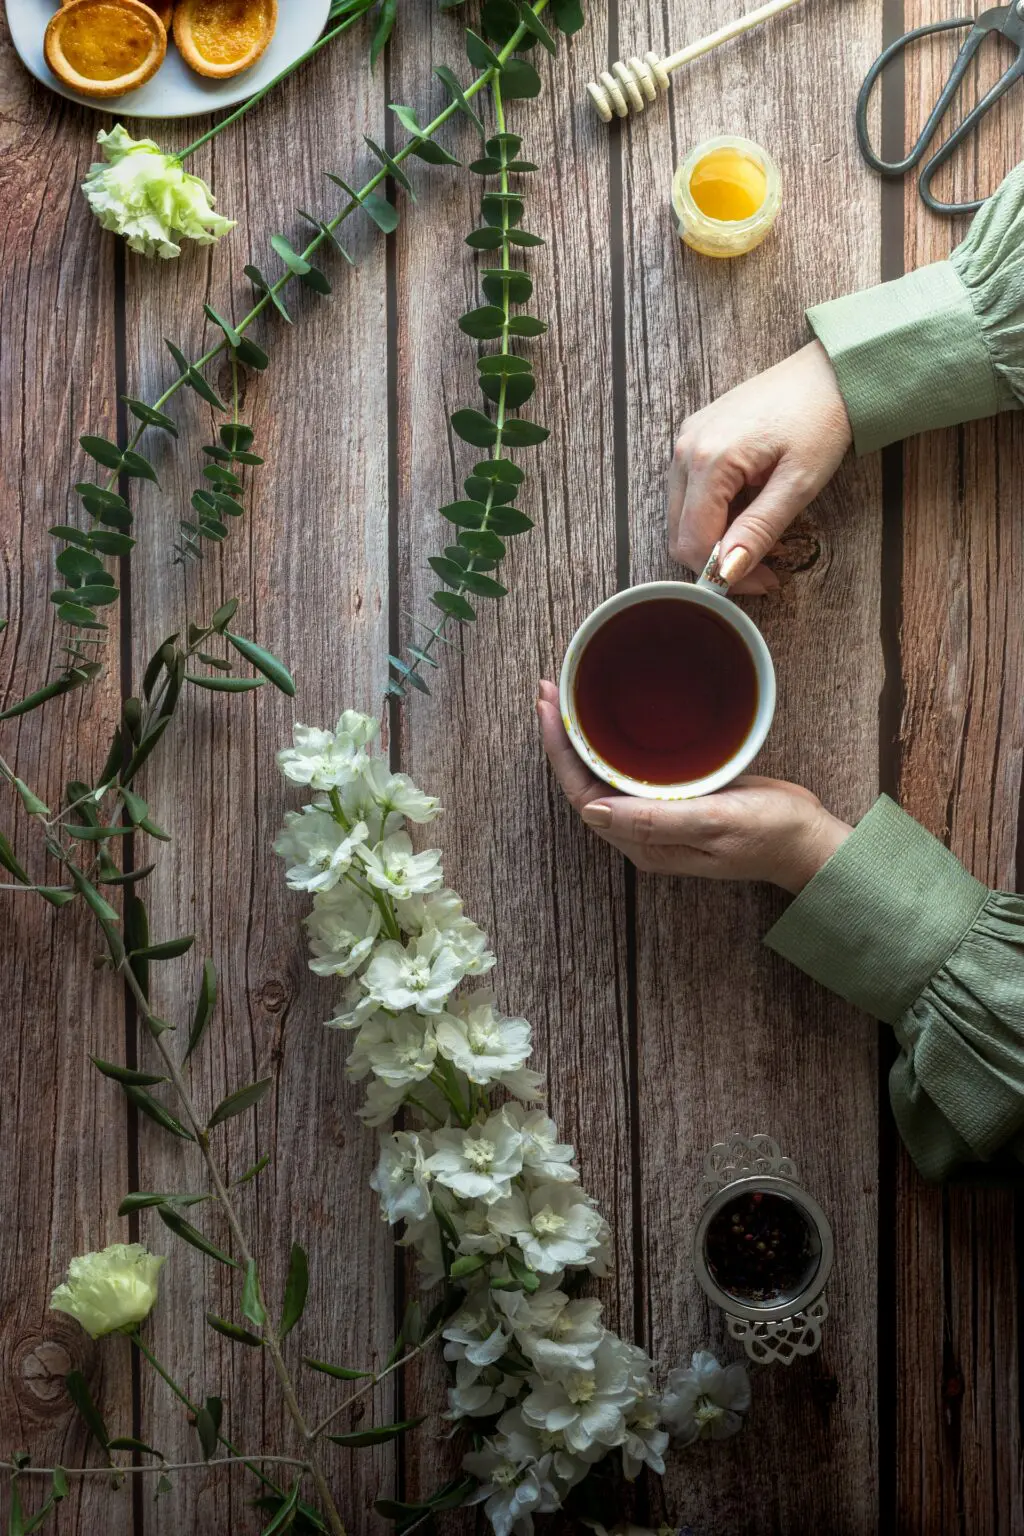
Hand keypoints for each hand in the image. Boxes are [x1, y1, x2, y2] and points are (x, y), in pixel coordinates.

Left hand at [537, 681, 850, 892]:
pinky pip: (631, 769)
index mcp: (644, 842)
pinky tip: (610, 718)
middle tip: (549, 690)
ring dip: (583, 737)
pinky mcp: (676, 798)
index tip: (548, 707)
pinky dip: (613, 740)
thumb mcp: (716, 822)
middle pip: (585, 781)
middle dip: (562, 738)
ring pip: (605, 773)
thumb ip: (656, 820)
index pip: (583, 794)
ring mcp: (658, 816)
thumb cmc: (770, 834)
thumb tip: (593, 809)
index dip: (559, 752)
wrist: (808, 839)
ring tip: (566, 696)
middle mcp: (643, 831)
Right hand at [668, 341, 852, 594]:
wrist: (829, 372)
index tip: (763, 582)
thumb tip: (729, 571)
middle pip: (680, 533)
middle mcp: (686, 449)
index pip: (693, 542)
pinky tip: (749, 508)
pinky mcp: (695, 437)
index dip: (724, 574)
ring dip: (716, 537)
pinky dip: (715, 513)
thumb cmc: (821, 419)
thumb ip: (760, 529)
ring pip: (682, 515)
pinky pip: (690, 492)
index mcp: (709, 459)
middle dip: (717, 560)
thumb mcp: (798, 483)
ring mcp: (686, 440)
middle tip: (764, 567)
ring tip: (762, 535)